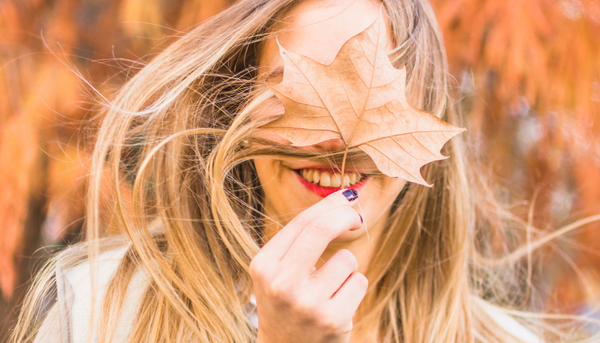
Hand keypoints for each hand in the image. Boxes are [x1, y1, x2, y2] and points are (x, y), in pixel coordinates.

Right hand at [250, 190, 367, 342]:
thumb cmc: (287, 302)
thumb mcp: (277, 271)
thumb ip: (301, 239)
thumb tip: (344, 200)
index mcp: (264, 265)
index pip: (303, 221)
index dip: (330, 204)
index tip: (347, 198)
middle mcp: (281, 283)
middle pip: (322, 229)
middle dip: (346, 216)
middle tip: (356, 218)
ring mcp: (307, 303)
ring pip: (346, 259)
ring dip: (345, 269)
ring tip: (330, 287)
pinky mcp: (332, 319)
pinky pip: (358, 282)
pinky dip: (353, 288)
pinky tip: (337, 303)